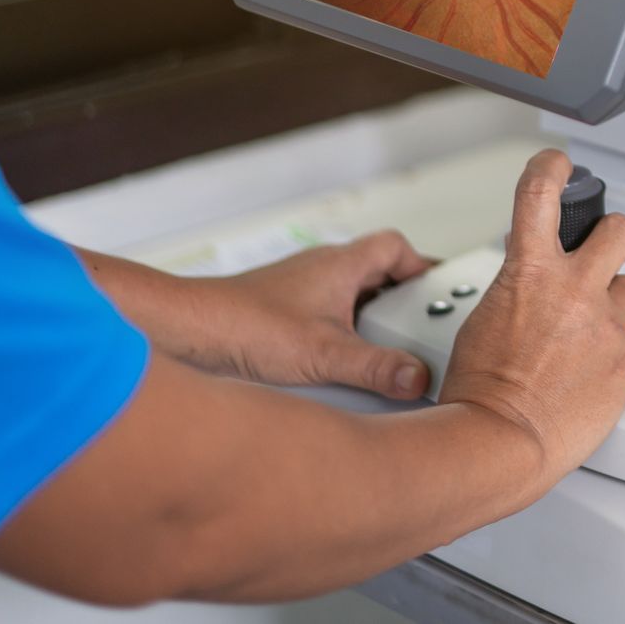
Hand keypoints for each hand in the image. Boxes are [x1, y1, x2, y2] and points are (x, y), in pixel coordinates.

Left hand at [202, 232, 438, 397]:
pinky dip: (339, 328)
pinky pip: (324, 310)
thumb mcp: (325, 353)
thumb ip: (377, 368)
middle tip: (415, 325)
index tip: (437, 292)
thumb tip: (416, 377)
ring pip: (348, 292)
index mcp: (341, 264)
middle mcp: (321, 268)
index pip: (396, 247)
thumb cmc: (244, 325)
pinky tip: (336, 359)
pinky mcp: (280, 308)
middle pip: (376, 270)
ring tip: (380, 347)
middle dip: (399, 297)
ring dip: (367, 315)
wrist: (187, 331)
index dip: (421, 266)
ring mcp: (299, 287)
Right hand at [440, 150, 624, 481]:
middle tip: (609, 249)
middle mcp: (574, 288)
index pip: (541, 194)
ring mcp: (605, 321)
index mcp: (529, 272)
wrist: (498, 441)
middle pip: (620, 230)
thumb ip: (516, 291)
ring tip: (597, 327)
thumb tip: (529, 286)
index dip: (552, 168)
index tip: (559, 163)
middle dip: (616, 236)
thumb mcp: (483, 320)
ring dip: (619, 300)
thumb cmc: (479, 392)